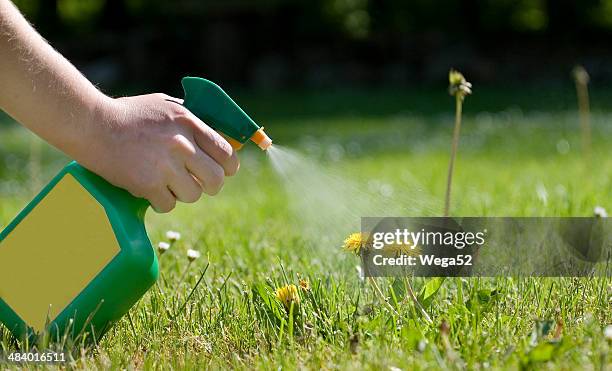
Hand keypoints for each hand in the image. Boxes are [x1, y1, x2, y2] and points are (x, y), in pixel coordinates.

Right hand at [77, 93, 239, 212]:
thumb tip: (220, 138)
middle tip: (198, 183)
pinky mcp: (147, 184)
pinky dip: (161, 201)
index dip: (229, 167)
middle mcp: (181, 144)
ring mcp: (165, 165)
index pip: (226, 152)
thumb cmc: (129, 114)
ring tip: (167, 183)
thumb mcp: (166, 106)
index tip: (224, 171)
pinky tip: (150, 189)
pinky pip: (169, 205)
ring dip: (183, 193)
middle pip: (216, 180)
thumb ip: (193, 121)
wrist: (91, 124)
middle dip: (210, 185)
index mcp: (189, 122)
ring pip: (194, 195)